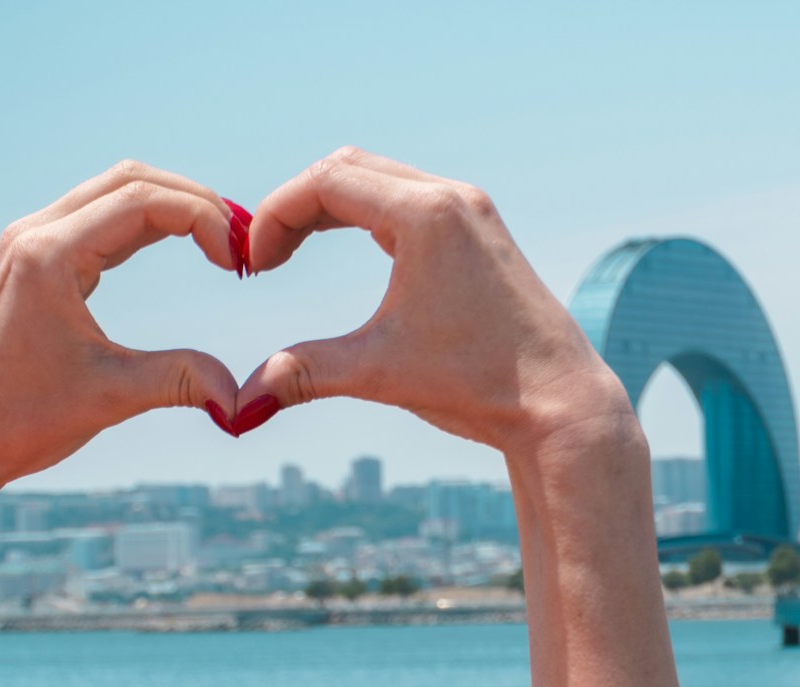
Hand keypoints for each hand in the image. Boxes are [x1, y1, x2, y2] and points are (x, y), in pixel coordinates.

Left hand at [0, 161, 245, 483]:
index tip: (237, 262)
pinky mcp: (30, 260)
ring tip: (219, 242)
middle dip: (194, 202)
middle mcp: (34, 234)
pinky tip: (177, 246)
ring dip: (169, 207)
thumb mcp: (111, 397)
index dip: (204, 219)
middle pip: (131, 179)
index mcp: (49, 255)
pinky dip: (142, 223)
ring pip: (113, 191)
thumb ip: (182, 381)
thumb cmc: (21, 421)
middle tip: (241, 242)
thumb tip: (243, 399)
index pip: (144, 201)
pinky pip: (96, 218)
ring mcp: (29, 243)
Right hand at [236, 147, 635, 460]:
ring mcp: (470, 211)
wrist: (559, 403)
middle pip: (348, 168)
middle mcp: (451, 198)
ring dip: (327, 207)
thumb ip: (304, 373)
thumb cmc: (479, 384)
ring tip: (289, 253)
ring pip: (378, 179)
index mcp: (426, 216)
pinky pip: (406, 198)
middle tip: (262, 259)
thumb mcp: (379, 373)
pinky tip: (342, 249)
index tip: (251, 266)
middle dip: (294, 207)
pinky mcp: (480, 232)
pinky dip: (362, 213)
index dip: (274, 217)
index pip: (327, 182)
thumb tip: (239, 406)